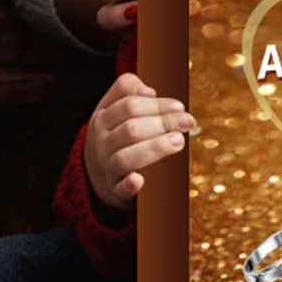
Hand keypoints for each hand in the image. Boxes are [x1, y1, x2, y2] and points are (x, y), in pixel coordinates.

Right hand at [84, 73, 195, 208]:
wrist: (93, 174)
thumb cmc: (114, 136)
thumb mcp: (113, 109)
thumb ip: (128, 91)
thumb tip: (150, 92)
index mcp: (103, 117)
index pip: (128, 103)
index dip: (156, 103)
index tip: (179, 106)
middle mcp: (101, 141)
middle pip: (131, 128)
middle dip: (163, 123)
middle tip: (188, 122)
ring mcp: (106, 167)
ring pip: (125, 157)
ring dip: (154, 148)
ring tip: (179, 141)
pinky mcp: (114, 190)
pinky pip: (120, 189)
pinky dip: (130, 185)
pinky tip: (140, 180)